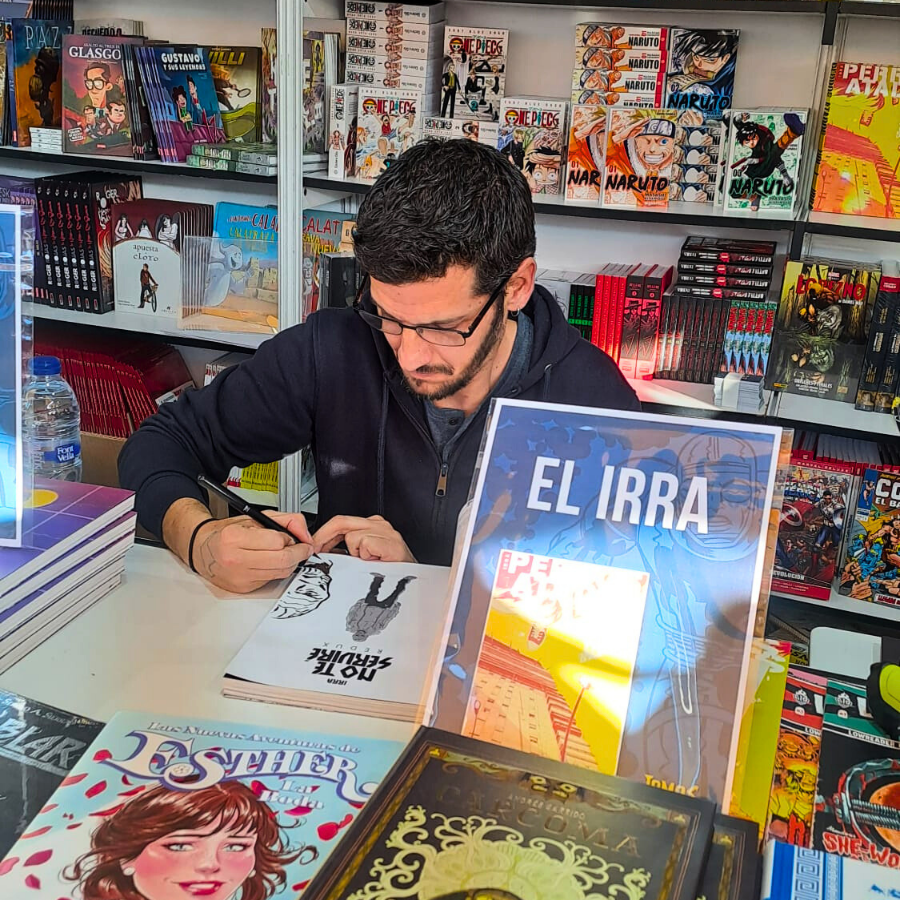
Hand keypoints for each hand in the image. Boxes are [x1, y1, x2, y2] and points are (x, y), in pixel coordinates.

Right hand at [192, 511, 313, 593]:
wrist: (203, 549)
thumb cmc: (228, 533)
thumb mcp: (255, 517)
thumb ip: (285, 520)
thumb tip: (305, 533)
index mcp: (235, 538)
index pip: (278, 542)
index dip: (291, 538)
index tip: (293, 537)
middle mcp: (235, 559)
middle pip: (282, 561)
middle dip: (299, 553)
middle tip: (302, 547)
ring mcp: (239, 577)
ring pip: (281, 572)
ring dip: (289, 562)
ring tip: (284, 552)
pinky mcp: (243, 588)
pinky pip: (271, 579)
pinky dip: (276, 570)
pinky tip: (270, 561)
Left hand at [312, 515, 414, 561]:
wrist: (412, 581)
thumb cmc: (391, 571)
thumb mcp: (364, 556)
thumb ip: (346, 550)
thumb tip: (323, 552)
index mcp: (373, 525)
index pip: (341, 521)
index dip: (323, 533)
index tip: (314, 545)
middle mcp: (379, 524)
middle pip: (341, 522)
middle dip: (323, 537)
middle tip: (316, 549)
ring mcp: (385, 531)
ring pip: (352, 535)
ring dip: (354, 552)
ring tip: (366, 561)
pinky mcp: (389, 541)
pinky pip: (364, 544)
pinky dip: (365, 555)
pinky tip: (375, 561)